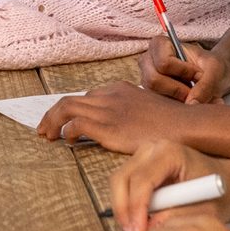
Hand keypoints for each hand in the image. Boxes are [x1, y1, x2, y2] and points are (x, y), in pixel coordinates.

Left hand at [38, 81, 195, 154]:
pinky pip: (76, 124)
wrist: (184, 126)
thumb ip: (131, 113)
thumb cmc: (171, 123)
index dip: (71, 109)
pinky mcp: (108, 125)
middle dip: (54, 114)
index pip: (87, 96)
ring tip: (47, 135)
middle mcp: (110, 95)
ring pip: (66, 107)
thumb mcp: (148, 110)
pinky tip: (67, 140)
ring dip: (52, 121)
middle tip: (45, 129)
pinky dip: (66, 131)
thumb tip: (123, 125)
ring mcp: (108, 109)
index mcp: (120, 90)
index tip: (63, 121)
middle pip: (71, 100)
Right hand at [111, 140, 229, 230]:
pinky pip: (125, 185)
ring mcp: (144, 155)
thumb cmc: (218, 193)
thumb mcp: (203, 210)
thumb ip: (176, 217)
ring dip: (124, 209)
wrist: (226, 183)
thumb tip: (149, 228)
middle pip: (123, 178)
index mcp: (171, 153)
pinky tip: (139, 222)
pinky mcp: (141, 165)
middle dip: (124, 210)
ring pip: (119, 182)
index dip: (136, 208)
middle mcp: (153, 148)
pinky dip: (127, 205)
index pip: (143, 180)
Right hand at [139, 35, 229, 103]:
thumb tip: (191, 104)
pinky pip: (160, 107)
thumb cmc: (210, 65)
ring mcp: (147, 80)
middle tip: (195, 90)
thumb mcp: (215, 69)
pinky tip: (190, 103)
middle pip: (154, 80)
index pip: (164, 63)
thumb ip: (205, 84)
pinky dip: (179, 109)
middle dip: (179, 89)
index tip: (198, 73)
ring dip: (179, 100)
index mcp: (159, 44)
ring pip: (155, 96)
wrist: (212, 76)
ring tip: (195, 96)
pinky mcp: (152, 96)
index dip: (184, 71)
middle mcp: (148, 62)